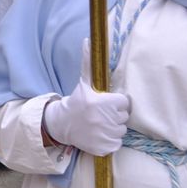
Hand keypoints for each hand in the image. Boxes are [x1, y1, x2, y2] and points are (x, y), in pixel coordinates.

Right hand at [42, 40, 129, 155]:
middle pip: (124, 117)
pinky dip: (109, 141)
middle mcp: (104, 119)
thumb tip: (88, 39)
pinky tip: (98, 135)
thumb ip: (89, 62)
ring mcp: (104, 135)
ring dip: (113, 128)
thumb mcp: (84, 82)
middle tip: (100, 114)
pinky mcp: (104, 148)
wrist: (62, 124)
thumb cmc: (77, 102)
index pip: (124, 102)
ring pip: (121, 130)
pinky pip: (117, 143)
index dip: (116, 103)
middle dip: (114, 115)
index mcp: (102, 103)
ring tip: (99, 124)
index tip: (105, 103)